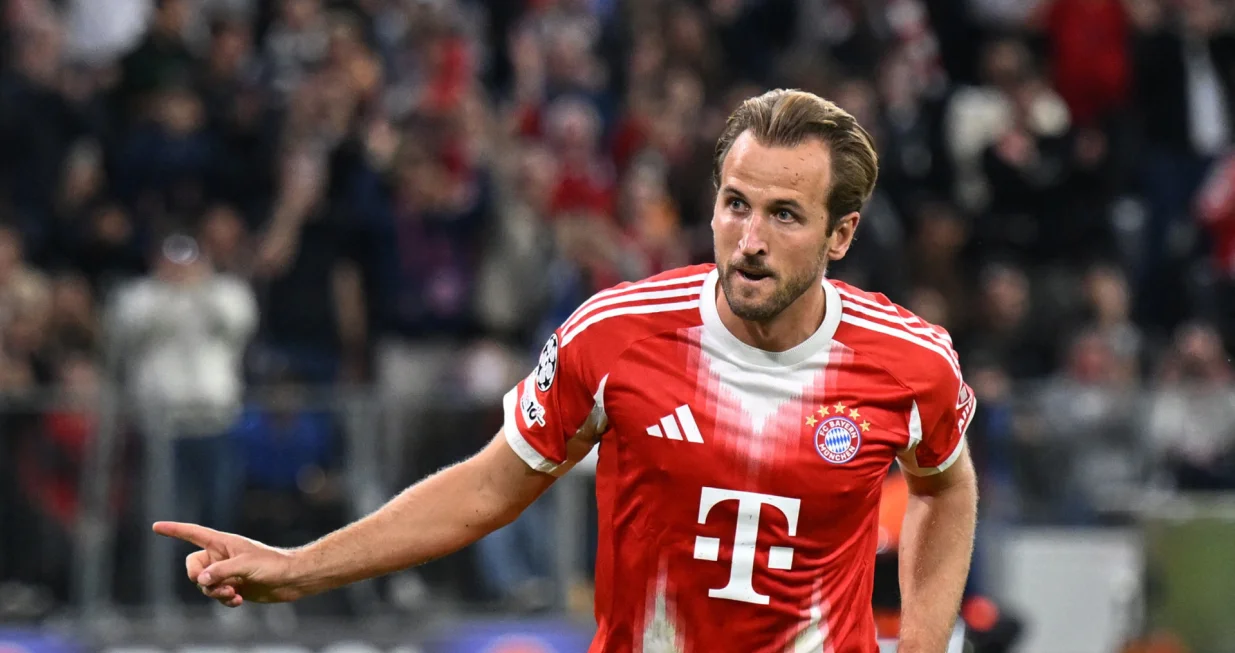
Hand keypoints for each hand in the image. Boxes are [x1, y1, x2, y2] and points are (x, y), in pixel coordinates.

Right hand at [152, 521, 306, 606]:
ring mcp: (226, 572)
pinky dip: (223, 600)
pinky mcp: (233, 587)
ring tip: (232, 594)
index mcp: (223, 543)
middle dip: (199, 578)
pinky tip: (237, 601)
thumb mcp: (245, 565)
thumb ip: (221, 571)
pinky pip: (216, 595)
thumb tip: (200, 580)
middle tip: (213, 584)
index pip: (193, 534)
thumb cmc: (272, 564)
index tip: (156, 526)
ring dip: (214, 592)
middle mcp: (221, 556)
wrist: (291, 579)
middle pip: (193, 567)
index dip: (174, 530)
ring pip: (204, 585)